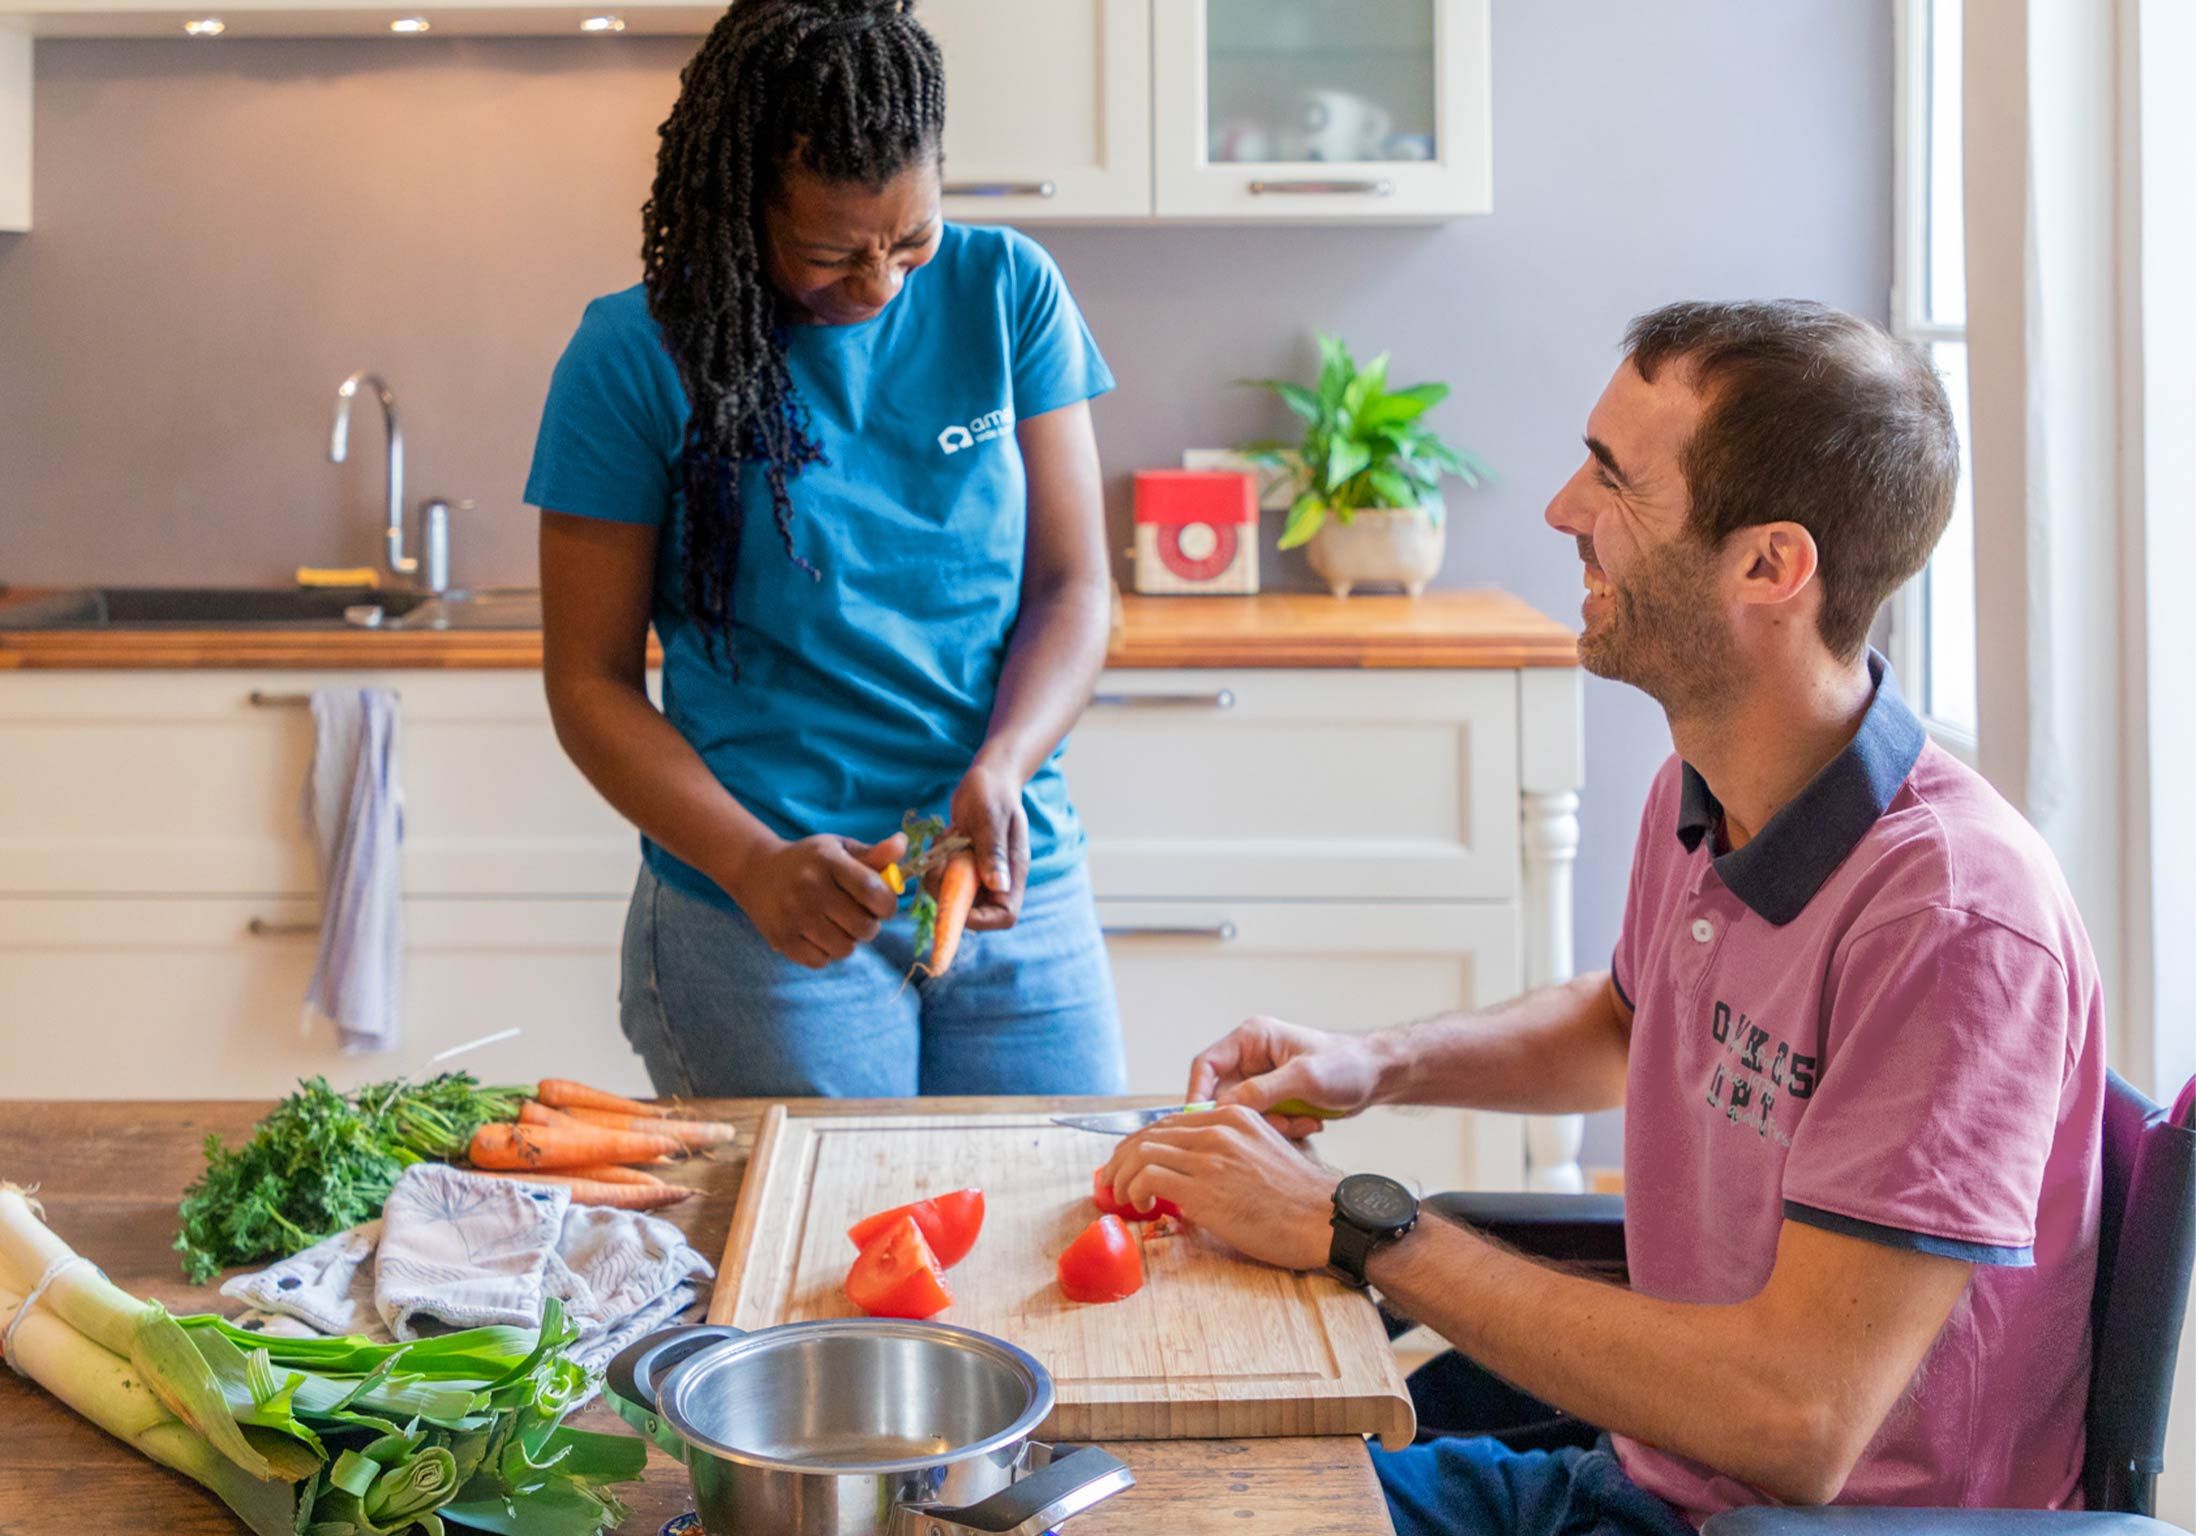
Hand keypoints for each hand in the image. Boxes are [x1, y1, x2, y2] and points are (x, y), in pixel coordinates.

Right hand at [728, 830, 905, 968]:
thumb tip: (902, 844)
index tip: (882, 904)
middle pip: (863, 927)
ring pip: (845, 948)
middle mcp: (810, 887)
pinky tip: (819, 935)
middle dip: (870, 926)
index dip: (887, 905)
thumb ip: (873, 853)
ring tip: (838, 925)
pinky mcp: (781, 938)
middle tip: (859, 916)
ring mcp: (794, 915)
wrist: (755, 870)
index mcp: (829, 861)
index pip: (873, 891)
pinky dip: (826, 953)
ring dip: (849, 941)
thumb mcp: (839, 848)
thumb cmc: (809, 860)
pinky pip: (821, 961)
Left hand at [948, 759, 1029, 932]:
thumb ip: (993, 851)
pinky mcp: (966, 866)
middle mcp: (998, 878)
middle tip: (941, 863)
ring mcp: (981, 873)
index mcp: (1013, 871)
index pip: (1004, 915)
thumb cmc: (992, 793)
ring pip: (955, 895)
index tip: (955, 899)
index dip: (980, 919)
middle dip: (950, 892)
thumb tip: (999, 886)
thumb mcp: (990, 819)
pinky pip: (945, 878)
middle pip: (974, 910)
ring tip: (945, 844)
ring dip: (940, 875)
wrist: (987, 778)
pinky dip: (938, 862)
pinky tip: (946, 838)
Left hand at [1101, 1105, 1337, 1271]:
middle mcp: (1219, 1129)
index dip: (1141, 1143)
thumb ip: (1226, 1152)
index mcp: (1233, 1117)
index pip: (1169, 1122)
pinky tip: (1141, 1206)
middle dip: (1122, 1158)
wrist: (1324, 1219)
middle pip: (1150, 1133)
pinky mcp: (1204, 1187)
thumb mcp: (1262, 1153)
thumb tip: (1190, 1174)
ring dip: (1122, 1176)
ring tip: (1121, 1197)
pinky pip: (1148, 1177)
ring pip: (1142, 1152)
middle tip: (1112, 1180)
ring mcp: (1211, 1156)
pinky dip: (1134, 1190)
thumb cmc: (1297, 1198)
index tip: (1129, 1163)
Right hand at [1189, 1016, 1385, 1139]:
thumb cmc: (1346, 1065)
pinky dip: (1283, 1128)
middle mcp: (1251, 1058)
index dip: (1198, 1094)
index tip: (1200, 1122)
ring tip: (1302, 1120)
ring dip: (1271, 1125)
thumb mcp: (1304, 1077)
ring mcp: (1261, 1080)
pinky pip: (1263, 1122)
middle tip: (1276, 1124)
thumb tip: (1224, 1108)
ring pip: (1244, 1114)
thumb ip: (1262, 1091)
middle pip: (1223, 1096)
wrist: (1377, 1076)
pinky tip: (1309, 1121)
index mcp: (1251, 1039)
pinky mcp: (1274, 1099)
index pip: (1206, 1065)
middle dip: (1248, 1117)